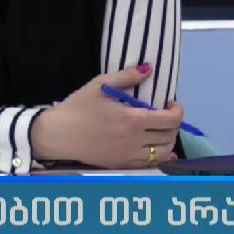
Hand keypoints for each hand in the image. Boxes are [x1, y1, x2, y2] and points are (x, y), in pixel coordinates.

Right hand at [32, 64, 185, 168]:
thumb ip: (127, 76)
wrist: (56, 135)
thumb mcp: (100, 85)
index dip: (178, 110)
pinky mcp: (120, 165)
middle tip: (165, 114)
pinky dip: (159, 157)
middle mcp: (134, 140)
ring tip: (160, 130)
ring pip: (163, 153)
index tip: (170, 103)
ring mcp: (128, 155)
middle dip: (174, 123)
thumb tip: (149, 68)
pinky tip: (157, 149)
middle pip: (170, 136)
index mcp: (133, 120)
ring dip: (168, 140)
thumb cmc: (77, 108)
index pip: (171, 119)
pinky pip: (148, 164)